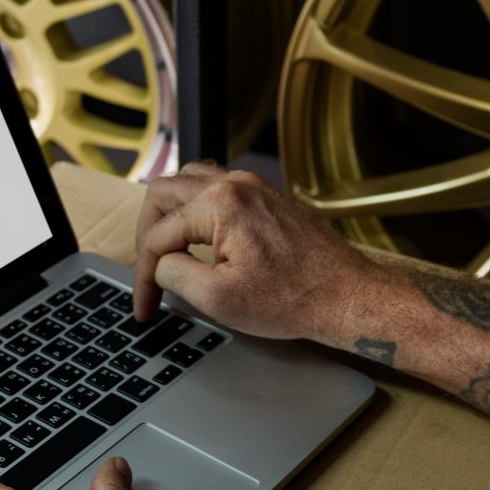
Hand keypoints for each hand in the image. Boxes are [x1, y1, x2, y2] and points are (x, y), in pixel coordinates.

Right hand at [132, 162, 380, 344]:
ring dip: (169, 215)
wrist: (346, 297)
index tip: (146, 307)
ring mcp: (253, 186)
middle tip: (148, 272)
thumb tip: (161, 264)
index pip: (159, 235)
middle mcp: (235, 183)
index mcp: (219, 204)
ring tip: (165, 251)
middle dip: (148, 236)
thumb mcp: (217, 299)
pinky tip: (196, 237)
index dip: (143, 275)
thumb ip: (174, 274)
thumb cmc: (293, 300)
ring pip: (188, 182)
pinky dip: (195, 209)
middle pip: (164, 193)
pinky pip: (215, 187)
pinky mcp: (265, 196)